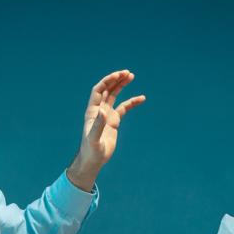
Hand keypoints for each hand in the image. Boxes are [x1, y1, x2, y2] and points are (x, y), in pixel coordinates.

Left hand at [67, 70, 144, 190]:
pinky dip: (132, 102)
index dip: (107, 81)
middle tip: (127, 73)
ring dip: (121, 85)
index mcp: (92, 111)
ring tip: (131, 76)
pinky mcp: (113, 122)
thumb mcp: (94, 139)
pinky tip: (142, 98)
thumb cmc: (91, 151)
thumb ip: (98, 125)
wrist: (93, 160)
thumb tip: (104, 111)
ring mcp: (106, 115)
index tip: (118, 75)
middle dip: (116, 80)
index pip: (98, 90)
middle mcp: (99, 110)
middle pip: (107, 90)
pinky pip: (123, 108)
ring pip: (114, 96)